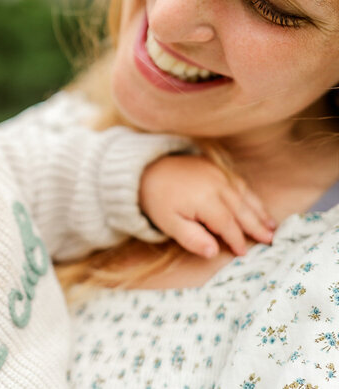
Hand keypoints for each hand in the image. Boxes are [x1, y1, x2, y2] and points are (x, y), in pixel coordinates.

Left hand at [139, 154, 274, 257]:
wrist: (146, 168)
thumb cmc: (156, 199)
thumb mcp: (168, 223)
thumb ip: (191, 238)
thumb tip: (213, 252)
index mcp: (204, 200)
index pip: (227, 224)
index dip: (236, 239)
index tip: (243, 252)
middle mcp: (216, 184)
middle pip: (241, 209)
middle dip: (257, 225)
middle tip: (271, 239)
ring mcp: (218, 172)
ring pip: (244, 194)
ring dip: (259, 210)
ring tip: (272, 225)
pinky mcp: (215, 166)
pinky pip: (238, 182)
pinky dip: (250, 195)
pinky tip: (256, 204)